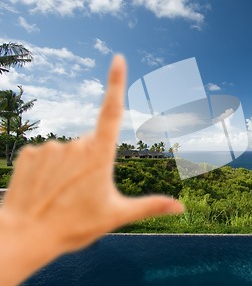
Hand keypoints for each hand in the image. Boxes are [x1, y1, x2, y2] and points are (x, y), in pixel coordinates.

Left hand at [0, 55, 183, 285]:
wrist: (25, 238)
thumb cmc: (74, 227)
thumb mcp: (117, 216)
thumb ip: (151, 206)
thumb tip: (181, 208)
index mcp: (99, 155)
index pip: (112, 111)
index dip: (116, 83)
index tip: (118, 59)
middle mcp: (75, 145)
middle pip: (91, 144)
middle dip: (92, 162)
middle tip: (84, 193)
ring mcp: (50, 147)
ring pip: (68, 151)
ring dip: (69, 167)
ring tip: (62, 195)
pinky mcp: (29, 153)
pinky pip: (46, 155)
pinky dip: (48, 169)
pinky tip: (45, 189)